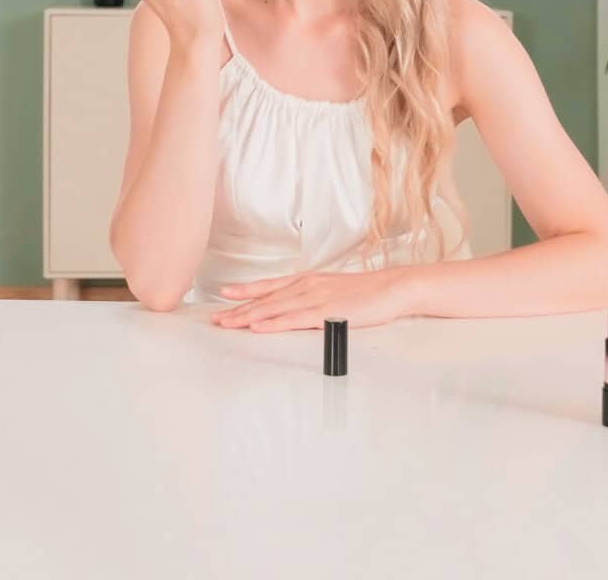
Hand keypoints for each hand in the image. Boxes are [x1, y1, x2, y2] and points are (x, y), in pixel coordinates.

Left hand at [208, 267, 416, 332]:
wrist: (392, 287)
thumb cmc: (366, 292)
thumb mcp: (333, 289)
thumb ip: (312, 297)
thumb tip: (295, 307)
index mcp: (308, 280)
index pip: (269, 286)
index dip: (245, 290)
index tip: (224, 294)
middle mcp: (306, 285)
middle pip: (265, 299)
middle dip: (238, 309)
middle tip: (215, 318)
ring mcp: (315, 298)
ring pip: (274, 309)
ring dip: (248, 317)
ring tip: (227, 324)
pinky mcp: (326, 312)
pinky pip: (294, 319)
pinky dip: (273, 323)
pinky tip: (258, 328)